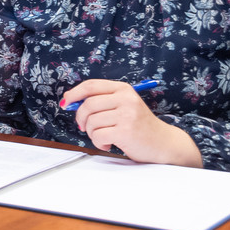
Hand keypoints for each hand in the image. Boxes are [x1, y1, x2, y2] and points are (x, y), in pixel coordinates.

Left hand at [60, 79, 201, 166]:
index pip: (91, 85)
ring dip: (92, 133)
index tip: (66, 103)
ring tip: (104, 137)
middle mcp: (126, 99)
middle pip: (87, 105)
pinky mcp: (126, 131)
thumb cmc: (138, 125)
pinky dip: (99, 143)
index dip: (74, 94)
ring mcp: (127, 115)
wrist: (163, 143)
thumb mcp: (123, 106)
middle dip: (81, 119)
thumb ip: (101, 101)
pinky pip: (98, 136)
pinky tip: (109, 144)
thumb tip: (69, 102)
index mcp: (123, 89)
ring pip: (91, 122)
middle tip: (85, 127)